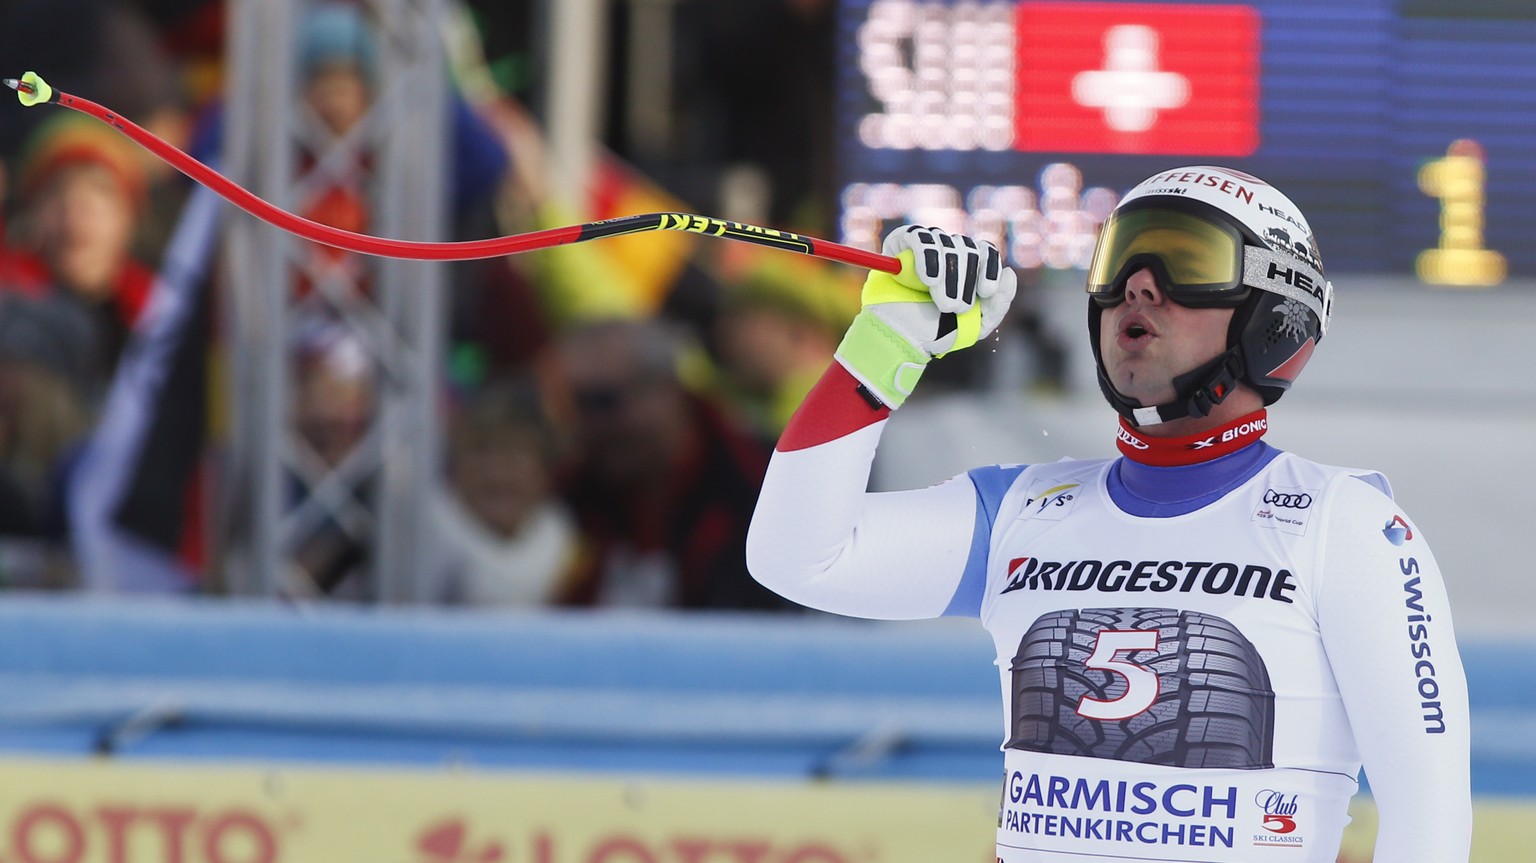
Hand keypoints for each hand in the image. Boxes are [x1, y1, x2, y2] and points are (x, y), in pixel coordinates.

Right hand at [834, 226, 1015, 407]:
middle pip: (968, 248)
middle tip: (954, 307)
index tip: (986, 293)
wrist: (898, 337)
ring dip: (948, 276)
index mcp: (967, 267)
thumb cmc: (936, 332)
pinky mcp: (901, 242)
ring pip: (947, 245)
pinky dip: (928, 257)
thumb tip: (1010, 273)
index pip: (985, 252)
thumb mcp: (975, 325)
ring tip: (941, 302)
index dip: (990, 269)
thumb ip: (998, 304)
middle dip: (965, 281)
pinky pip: (921, 239)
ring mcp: (925, 246)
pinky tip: (928, 279)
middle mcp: (948, 252)